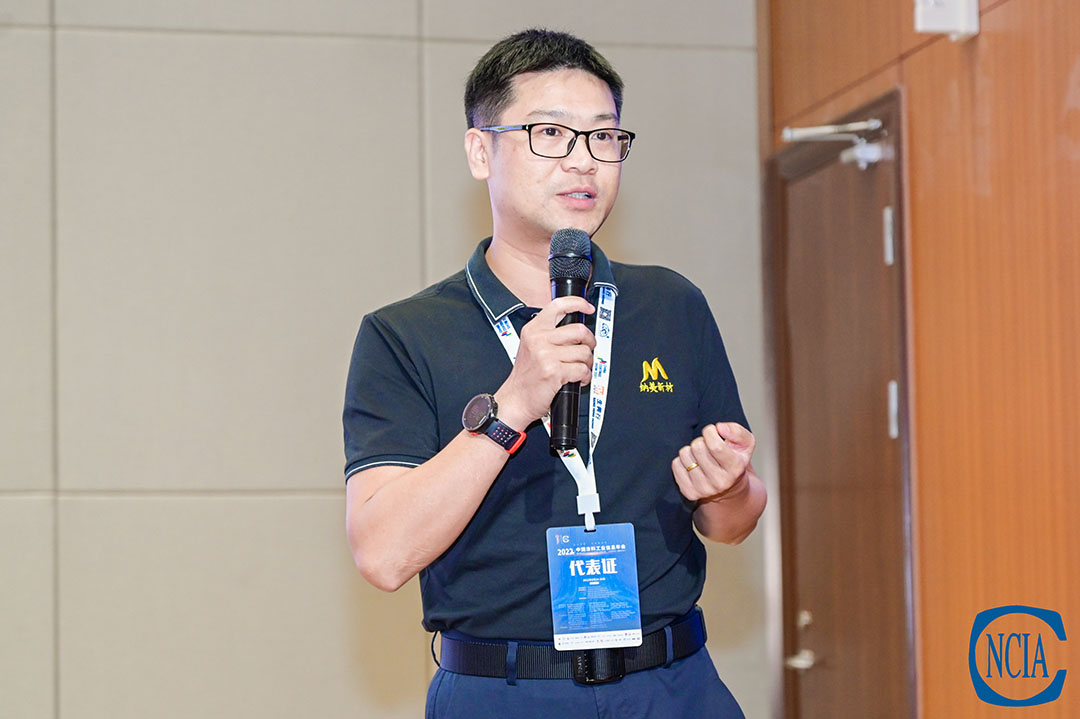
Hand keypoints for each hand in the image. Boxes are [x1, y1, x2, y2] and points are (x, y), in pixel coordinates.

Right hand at [494, 296, 594, 429]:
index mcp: (533, 330)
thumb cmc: (525, 377)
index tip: (588, 308)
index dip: (578, 303)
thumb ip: (548, 334)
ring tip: (579, 368)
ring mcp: (546, 355)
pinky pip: (582, 369)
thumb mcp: (530, 347)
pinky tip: (577, 379)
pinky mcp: (554, 371)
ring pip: (584, 352)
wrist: (515, 400)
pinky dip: (585, 376)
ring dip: (588, 363)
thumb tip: (575, 328)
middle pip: (579, 330)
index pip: (558, 305)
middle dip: (590, 341)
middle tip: (588, 348)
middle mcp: (538, 339)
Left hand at [671, 422, 754, 501]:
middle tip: (707, 446)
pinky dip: (683, 460)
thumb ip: (736, 432)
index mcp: (735, 469)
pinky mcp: (689, 492)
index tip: (711, 431)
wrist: (729, 488)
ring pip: (685, 454)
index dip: (709, 432)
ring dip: (691, 450)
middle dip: (701, 441)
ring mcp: (703, 489)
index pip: (715, 446)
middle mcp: (719, 481)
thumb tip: (720, 428)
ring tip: (701, 456)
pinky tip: (694, 464)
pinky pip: (676, 464)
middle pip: (698, 448)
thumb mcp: (746, 444)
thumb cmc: (735, 461)